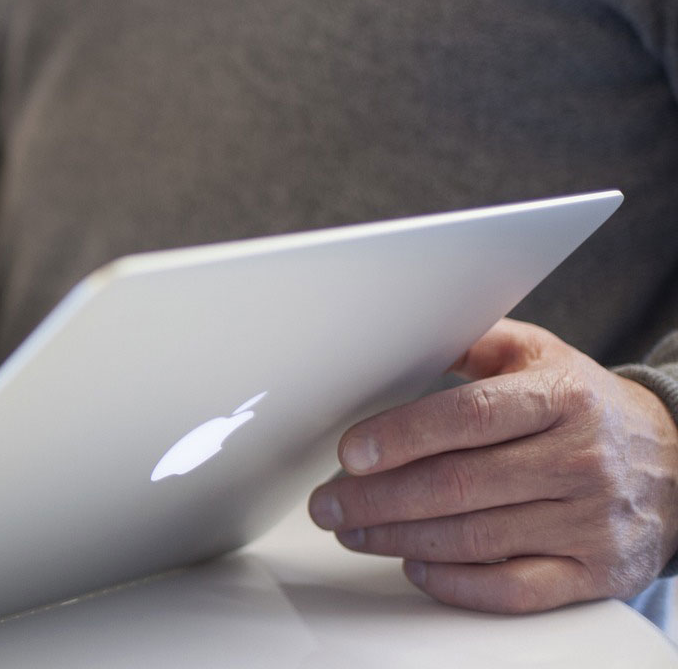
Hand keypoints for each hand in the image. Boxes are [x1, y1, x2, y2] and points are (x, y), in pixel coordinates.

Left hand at [307, 318, 677, 612]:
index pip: (469, 417)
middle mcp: (580, 460)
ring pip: (475, 538)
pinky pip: (513, 588)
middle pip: (458, 484)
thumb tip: (399, 335)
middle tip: (328, 503)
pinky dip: (456, 583)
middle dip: (377, 498)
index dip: (401, 437)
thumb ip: (472, 342)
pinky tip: (415, 566)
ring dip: (398, 538)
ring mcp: (590, 521)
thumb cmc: (587, 407)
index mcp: (561, 399)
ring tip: (353, 530)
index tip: (350, 453)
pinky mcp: (596, 571)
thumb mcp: (540, 356)